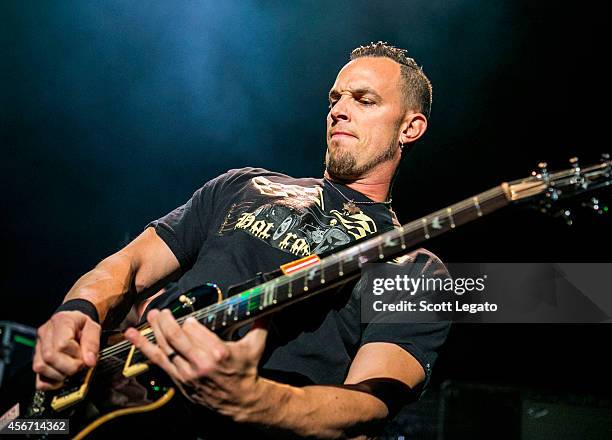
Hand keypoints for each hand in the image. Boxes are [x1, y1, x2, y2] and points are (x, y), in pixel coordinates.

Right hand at [33, 311, 100, 389]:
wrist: (75, 324)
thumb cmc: (83, 326)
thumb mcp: (93, 328)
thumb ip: (93, 343)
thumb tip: (90, 362)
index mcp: (61, 321)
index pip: (62, 344)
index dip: (76, 355)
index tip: (85, 357)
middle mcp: (45, 333)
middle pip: (49, 357)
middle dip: (68, 367)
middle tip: (79, 365)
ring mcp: (37, 346)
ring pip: (40, 367)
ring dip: (59, 375)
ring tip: (71, 370)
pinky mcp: (36, 359)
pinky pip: (38, 378)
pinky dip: (51, 383)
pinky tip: (62, 378)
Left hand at [124, 309, 267, 419]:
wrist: (240, 400)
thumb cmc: (246, 370)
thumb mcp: (256, 345)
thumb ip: (261, 322)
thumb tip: (267, 303)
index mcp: (218, 353)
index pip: (196, 331)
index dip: (190, 322)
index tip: (190, 317)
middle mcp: (200, 364)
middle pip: (176, 338)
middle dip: (166, 321)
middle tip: (162, 310)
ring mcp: (187, 373)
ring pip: (165, 348)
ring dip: (155, 330)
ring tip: (151, 315)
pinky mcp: (179, 380)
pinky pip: (158, 361)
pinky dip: (144, 347)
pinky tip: (133, 336)